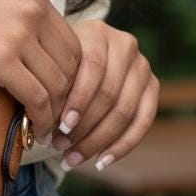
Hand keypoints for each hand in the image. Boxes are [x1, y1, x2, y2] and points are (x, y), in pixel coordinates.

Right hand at [0, 0, 81, 141]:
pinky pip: (36, 97)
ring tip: (46, 130)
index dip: (73, 78)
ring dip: (56, 113)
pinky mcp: (1, 59)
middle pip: (72, 67)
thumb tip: (36, 59)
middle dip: (69, 100)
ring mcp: (20, 34)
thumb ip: (20, 23)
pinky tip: (35, 129)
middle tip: (59, 122)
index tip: (62, 100)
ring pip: (58, 86)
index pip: (74, 45)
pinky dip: (40, 118)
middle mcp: (34, 12)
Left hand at [48, 20, 158, 170]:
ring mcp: (143, 65)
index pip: (92, 68)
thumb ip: (49, 83)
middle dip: (83, 126)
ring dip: (97, 141)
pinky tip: (101, 162)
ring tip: (71, 159)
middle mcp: (125, 45)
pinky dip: (121, 146)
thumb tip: (42, 126)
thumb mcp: (50, 64)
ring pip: (125, 111)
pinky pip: (143, 122)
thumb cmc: (56, 63)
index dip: (77, 100)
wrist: (80, 53)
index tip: (59, 126)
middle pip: (109, 93)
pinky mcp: (153, 86)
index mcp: (97, 33)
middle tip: (58, 147)